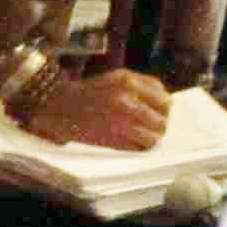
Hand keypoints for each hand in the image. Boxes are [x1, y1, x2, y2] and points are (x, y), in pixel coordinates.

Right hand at [10, 65, 172, 150]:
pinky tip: (127, 140)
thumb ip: (142, 86)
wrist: (59, 107)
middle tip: (149, 126)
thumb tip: (167, 102)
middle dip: (158, 124)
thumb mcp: (117, 78)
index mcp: (129, 81)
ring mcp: (120, 121)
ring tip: (139, 135)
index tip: (158, 111)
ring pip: (154, 137)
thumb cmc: (90, 93)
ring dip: (149, 138)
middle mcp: (127, 100)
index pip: (164, 98)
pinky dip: (136, 147)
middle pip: (162, 120)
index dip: (164, 107)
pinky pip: (138, 148)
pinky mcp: (113, 139)